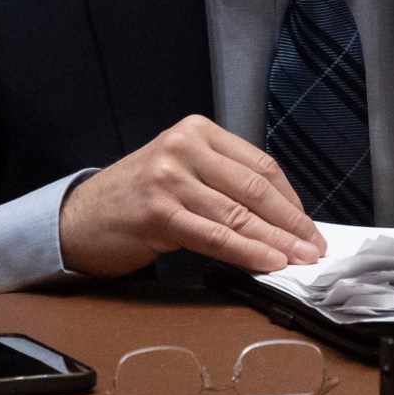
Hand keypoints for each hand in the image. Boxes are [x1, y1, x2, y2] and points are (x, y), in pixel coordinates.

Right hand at [58, 115, 326, 277]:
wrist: (78, 218)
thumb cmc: (135, 198)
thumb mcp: (180, 171)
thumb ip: (223, 180)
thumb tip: (281, 215)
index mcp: (196, 131)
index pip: (259, 164)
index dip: (290, 199)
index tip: (308, 226)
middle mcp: (183, 147)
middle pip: (254, 188)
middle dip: (291, 222)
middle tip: (315, 247)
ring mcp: (169, 178)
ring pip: (238, 214)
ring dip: (276, 241)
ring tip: (300, 260)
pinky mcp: (159, 213)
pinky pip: (215, 236)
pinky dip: (247, 251)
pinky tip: (268, 263)